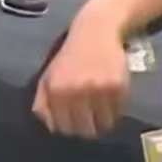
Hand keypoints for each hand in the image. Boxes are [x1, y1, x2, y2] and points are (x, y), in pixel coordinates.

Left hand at [34, 15, 131, 138]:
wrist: (95, 31)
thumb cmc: (69, 56)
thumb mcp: (48, 76)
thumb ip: (43, 103)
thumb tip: (50, 127)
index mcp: (57, 90)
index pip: (63, 127)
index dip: (69, 129)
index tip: (74, 124)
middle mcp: (77, 91)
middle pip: (84, 130)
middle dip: (87, 129)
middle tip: (90, 121)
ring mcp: (99, 90)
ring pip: (103, 124)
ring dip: (102, 122)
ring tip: (101, 112)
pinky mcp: (118, 87)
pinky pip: (118, 113)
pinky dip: (115, 112)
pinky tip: (110, 101)